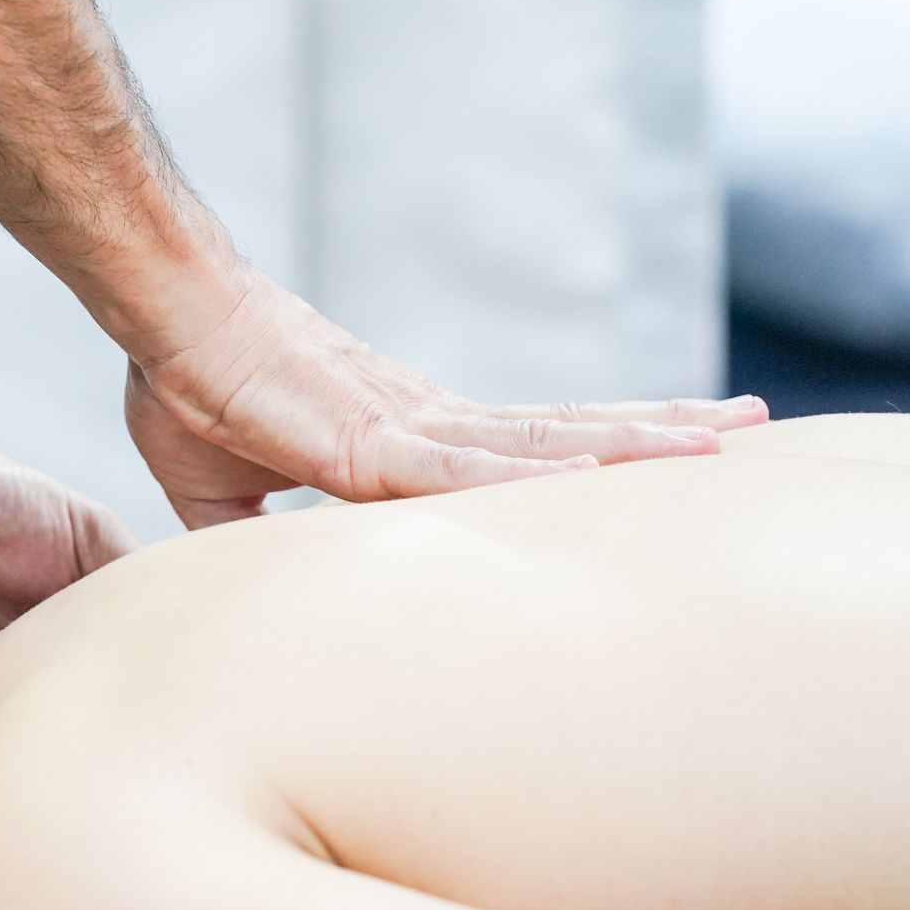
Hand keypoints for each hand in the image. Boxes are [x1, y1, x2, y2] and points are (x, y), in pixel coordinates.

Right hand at [127, 268, 770, 527]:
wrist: (163, 319)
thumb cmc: (189, 386)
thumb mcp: (217, 492)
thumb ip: (249, 543)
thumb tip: (256, 589)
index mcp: (396, 437)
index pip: (514, 447)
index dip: (591, 449)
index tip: (662, 453)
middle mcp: (422, 422)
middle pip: (556, 432)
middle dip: (653, 434)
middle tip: (746, 426)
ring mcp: (402, 424)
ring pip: (534, 441)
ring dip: (628, 444)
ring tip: (720, 441)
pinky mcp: (364, 438)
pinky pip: (458, 467)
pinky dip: (526, 476)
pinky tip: (592, 480)